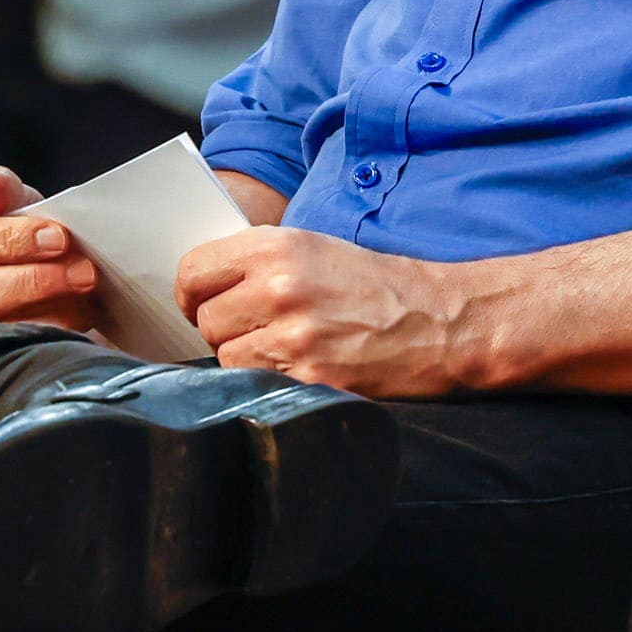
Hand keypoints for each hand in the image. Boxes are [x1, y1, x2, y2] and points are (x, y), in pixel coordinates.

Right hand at [0, 167, 104, 329]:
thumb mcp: (12, 219)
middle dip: (34, 277)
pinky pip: (17, 353)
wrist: (44, 305)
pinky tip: (77, 317)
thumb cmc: (17, 256)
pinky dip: (53, 331)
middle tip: (83, 269)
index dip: (5, 238)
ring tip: (86, 289)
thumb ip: (1, 195)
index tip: (56, 235)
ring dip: (50, 305)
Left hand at [178, 225, 481, 395]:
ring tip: (285, 351)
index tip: (203, 305)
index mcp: (277, 246)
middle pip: (206, 321)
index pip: (193, 271)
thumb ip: (258, 262)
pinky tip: (303, 369)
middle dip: (225, 331)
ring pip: (226, 357)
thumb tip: (204, 288)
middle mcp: (279, 286)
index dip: (192, 294)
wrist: (440, 321)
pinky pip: (257, 385)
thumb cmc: (376, 285)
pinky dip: (271, 382)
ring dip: (246, 360)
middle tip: (259, 331)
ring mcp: (294, 335)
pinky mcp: (309, 378)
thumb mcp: (315, 248)